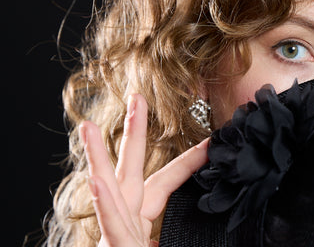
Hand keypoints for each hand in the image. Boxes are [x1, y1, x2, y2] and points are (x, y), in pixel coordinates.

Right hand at [80, 94, 208, 246]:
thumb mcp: (168, 244)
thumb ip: (166, 234)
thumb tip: (160, 234)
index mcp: (142, 219)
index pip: (167, 181)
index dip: (189, 159)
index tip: (211, 140)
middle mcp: (127, 219)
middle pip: (132, 169)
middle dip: (133, 132)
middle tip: (137, 97)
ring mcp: (116, 232)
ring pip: (107, 190)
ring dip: (97, 156)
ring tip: (87, 125)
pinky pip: (111, 225)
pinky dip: (104, 204)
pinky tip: (94, 180)